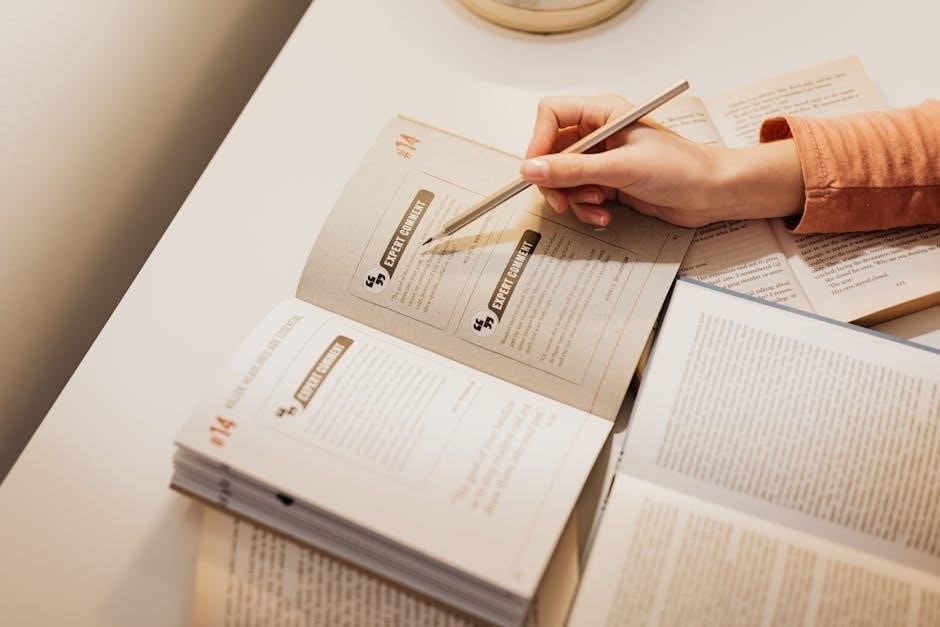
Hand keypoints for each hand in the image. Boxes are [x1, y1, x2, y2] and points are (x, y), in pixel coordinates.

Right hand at [520, 94, 803, 227]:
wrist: (712, 193)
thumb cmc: (682, 168)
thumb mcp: (621, 168)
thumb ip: (573, 170)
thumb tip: (532, 169)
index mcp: (603, 113)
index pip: (552, 115)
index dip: (539, 141)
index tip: (537, 169)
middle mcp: (600, 134)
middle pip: (552, 152)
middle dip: (555, 180)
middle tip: (563, 199)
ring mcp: (604, 160)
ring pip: (563, 179)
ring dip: (573, 198)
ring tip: (596, 204)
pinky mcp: (609, 183)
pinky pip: (580, 196)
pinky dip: (587, 209)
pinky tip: (605, 214)